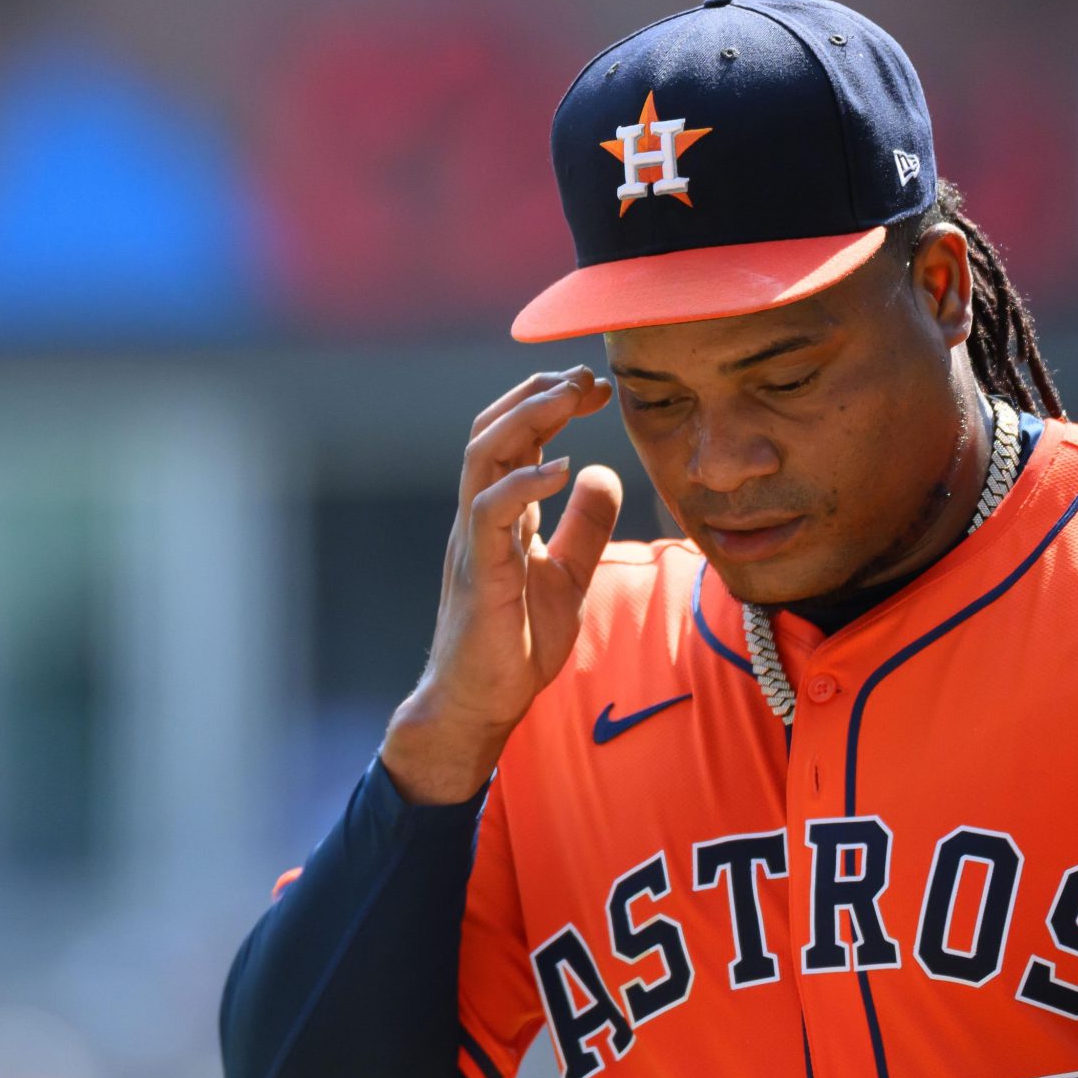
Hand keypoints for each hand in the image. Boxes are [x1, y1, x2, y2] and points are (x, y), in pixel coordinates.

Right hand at [382, 367, 623, 804]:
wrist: (480, 703)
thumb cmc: (515, 644)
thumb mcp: (568, 576)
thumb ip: (586, 527)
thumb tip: (603, 472)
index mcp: (501, 513)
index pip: (518, 438)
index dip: (552, 402)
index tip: (597, 386)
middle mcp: (480, 516)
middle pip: (494, 429)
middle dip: (538, 392)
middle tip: (585, 374)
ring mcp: (473, 541)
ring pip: (483, 455)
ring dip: (527, 417)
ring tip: (570, 394)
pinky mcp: (478, 573)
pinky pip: (490, 513)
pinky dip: (523, 483)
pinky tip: (562, 468)